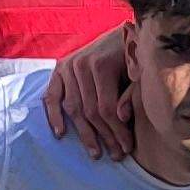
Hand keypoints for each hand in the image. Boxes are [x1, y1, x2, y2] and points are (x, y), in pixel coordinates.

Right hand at [44, 23, 142, 158]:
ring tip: (95, 153)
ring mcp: (67, 67)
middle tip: (115, 156)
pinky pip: (51, 96)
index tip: (127, 148)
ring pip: (73, 108)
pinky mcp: (58, 69)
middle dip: (104, 136)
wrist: (120, 33)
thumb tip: (120, 118)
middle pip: (90, 111)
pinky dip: (54, 116)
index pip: (106, 108)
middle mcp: (80, 65)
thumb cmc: (133, 55)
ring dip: (83, 133)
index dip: (117, 131)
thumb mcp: (138, 71)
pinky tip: (61, 134)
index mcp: (101, 65)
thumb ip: (130, 94)